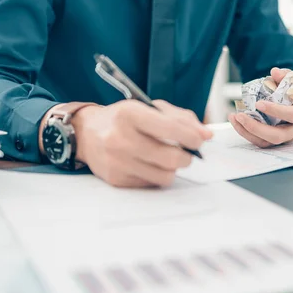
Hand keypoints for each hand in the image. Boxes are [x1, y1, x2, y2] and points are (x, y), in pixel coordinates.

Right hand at [75, 100, 211, 187]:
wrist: (86, 133)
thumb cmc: (124, 118)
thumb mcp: (149, 108)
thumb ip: (181, 118)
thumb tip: (206, 135)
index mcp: (130, 114)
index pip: (170, 129)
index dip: (192, 137)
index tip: (199, 141)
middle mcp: (120, 138)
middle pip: (171, 158)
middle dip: (187, 157)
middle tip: (186, 154)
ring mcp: (117, 161)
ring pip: (164, 176)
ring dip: (173, 169)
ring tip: (167, 159)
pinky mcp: (116, 179)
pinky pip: (150, 184)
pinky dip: (156, 175)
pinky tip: (149, 165)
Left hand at [228, 68, 292, 147]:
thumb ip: (287, 75)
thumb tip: (275, 72)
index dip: (276, 111)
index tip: (259, 104)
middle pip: (278, 135)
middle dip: (256, 127)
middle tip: (241, 115)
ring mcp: (287, 136)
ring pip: (267, 142)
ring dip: (247, 132)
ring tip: (235, 118)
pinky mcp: (276, 139)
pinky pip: (260, 141)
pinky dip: (246, 133)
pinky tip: (236, 122)